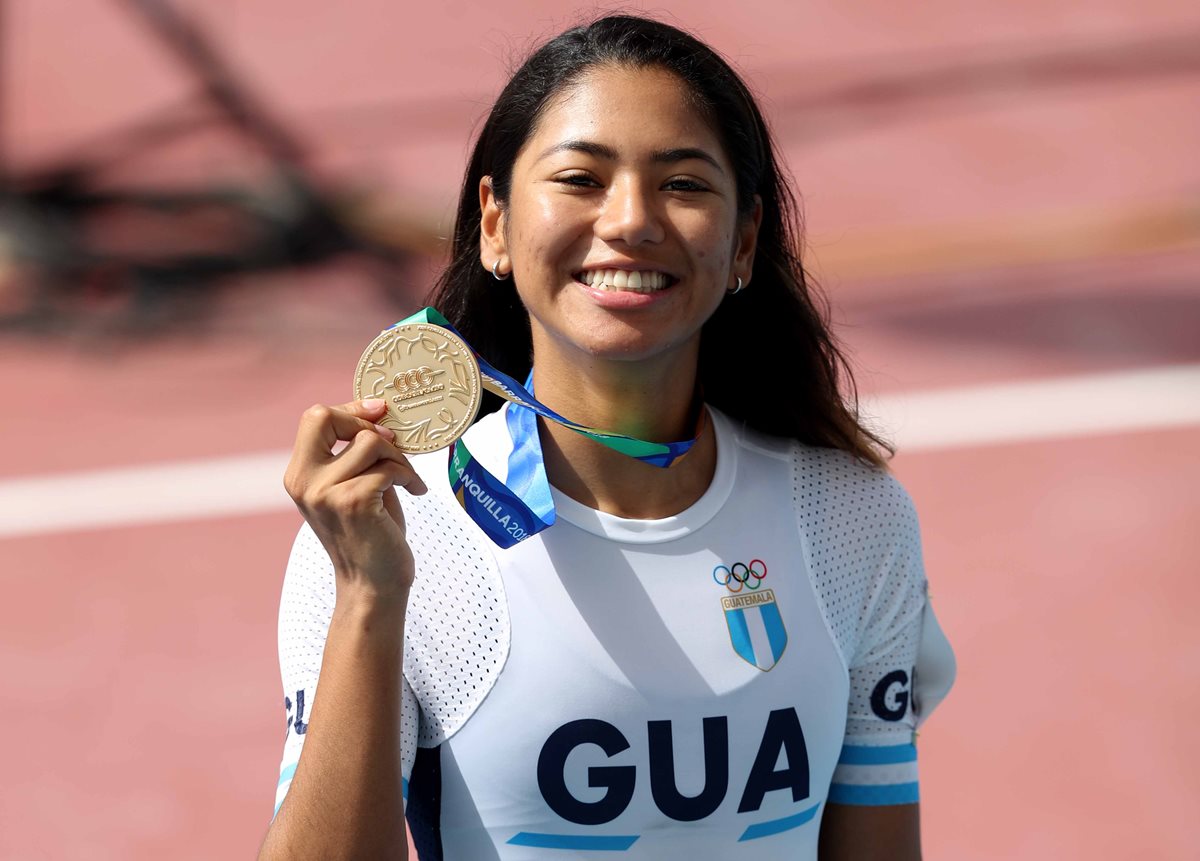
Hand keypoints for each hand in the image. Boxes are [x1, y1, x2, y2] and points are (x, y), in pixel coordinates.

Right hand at [284, 398, 427, 600]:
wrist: (373, 585)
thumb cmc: (371, 534)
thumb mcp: (353, 487)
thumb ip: (355, 455)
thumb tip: (379, 414)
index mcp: (299, 475)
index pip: (314, 418)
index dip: (349, 409)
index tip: (379, 411)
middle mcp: (304, 482)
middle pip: (324, 416)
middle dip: (365, 422)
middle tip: (393, 442)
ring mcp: (325, 492)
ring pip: (369, 442)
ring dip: (398, 457)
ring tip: (407, 479)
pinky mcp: (353, 501)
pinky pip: (389, 467)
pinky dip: (408, 476)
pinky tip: (415, 492)